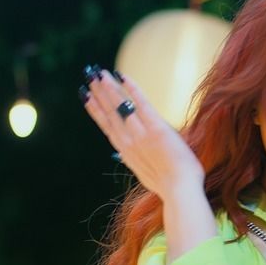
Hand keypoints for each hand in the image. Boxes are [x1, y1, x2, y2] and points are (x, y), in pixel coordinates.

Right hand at [80, 66, 205, 199]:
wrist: (180, 191)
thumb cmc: (169, 185)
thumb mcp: (147, 173)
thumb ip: (138, 161)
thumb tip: (127, 156)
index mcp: (126, 152)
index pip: (107, 126)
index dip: (95, 111)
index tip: (86, 97)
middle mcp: (128, 142)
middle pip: (109, 113)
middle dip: (98, 93)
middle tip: (88, 76)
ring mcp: (141, 135)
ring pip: (120, 106)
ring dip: (109, 88)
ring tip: (99, 73)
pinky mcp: (156, 129)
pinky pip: (142, 104)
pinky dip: (132, 89)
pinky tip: (123, 76)